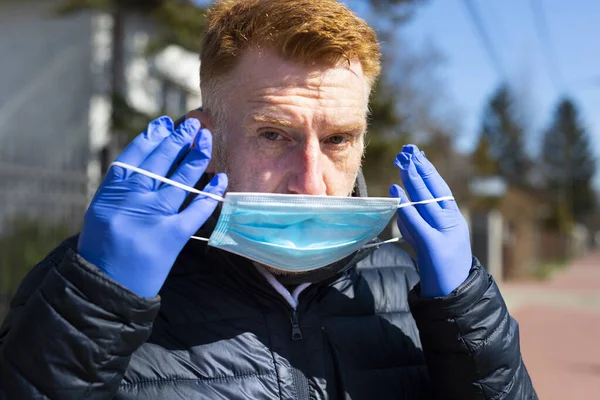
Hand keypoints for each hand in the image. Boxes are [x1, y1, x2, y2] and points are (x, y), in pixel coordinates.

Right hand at [78, 116, 226, 297]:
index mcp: (112, 191)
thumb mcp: (104, 211)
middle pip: (162, 161)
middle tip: (194, 126)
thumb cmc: (104, 247)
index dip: (153, 136)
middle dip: (180, 139)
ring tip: (207, 140)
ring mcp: (155, 216)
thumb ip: (124, 188)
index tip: (166, 124)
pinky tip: (222, 179)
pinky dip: (212, 193)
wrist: (107, 287)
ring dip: (197, 157)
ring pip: (182, 178)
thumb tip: (151, 160)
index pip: (136, 154)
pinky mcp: (173, 236)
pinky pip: (198, 209)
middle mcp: (133, 198)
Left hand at [390, 144, 471, 297]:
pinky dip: (406, 205)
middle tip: (407, 152)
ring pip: (426, 200)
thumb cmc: (441, 262)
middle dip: (419, 169)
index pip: (440, 187)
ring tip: (403, 164)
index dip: (427, 170)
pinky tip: (397, 191)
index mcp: (454, 217)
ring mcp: (444, 232)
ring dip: (413, 180)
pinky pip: (417, 220)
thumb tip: (404, 197)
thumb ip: (422, 217)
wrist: (454, 290)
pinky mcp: (433, 244)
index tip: (416, 154)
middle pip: (434, 189)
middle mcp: (452, 221)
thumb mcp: (434, 235)